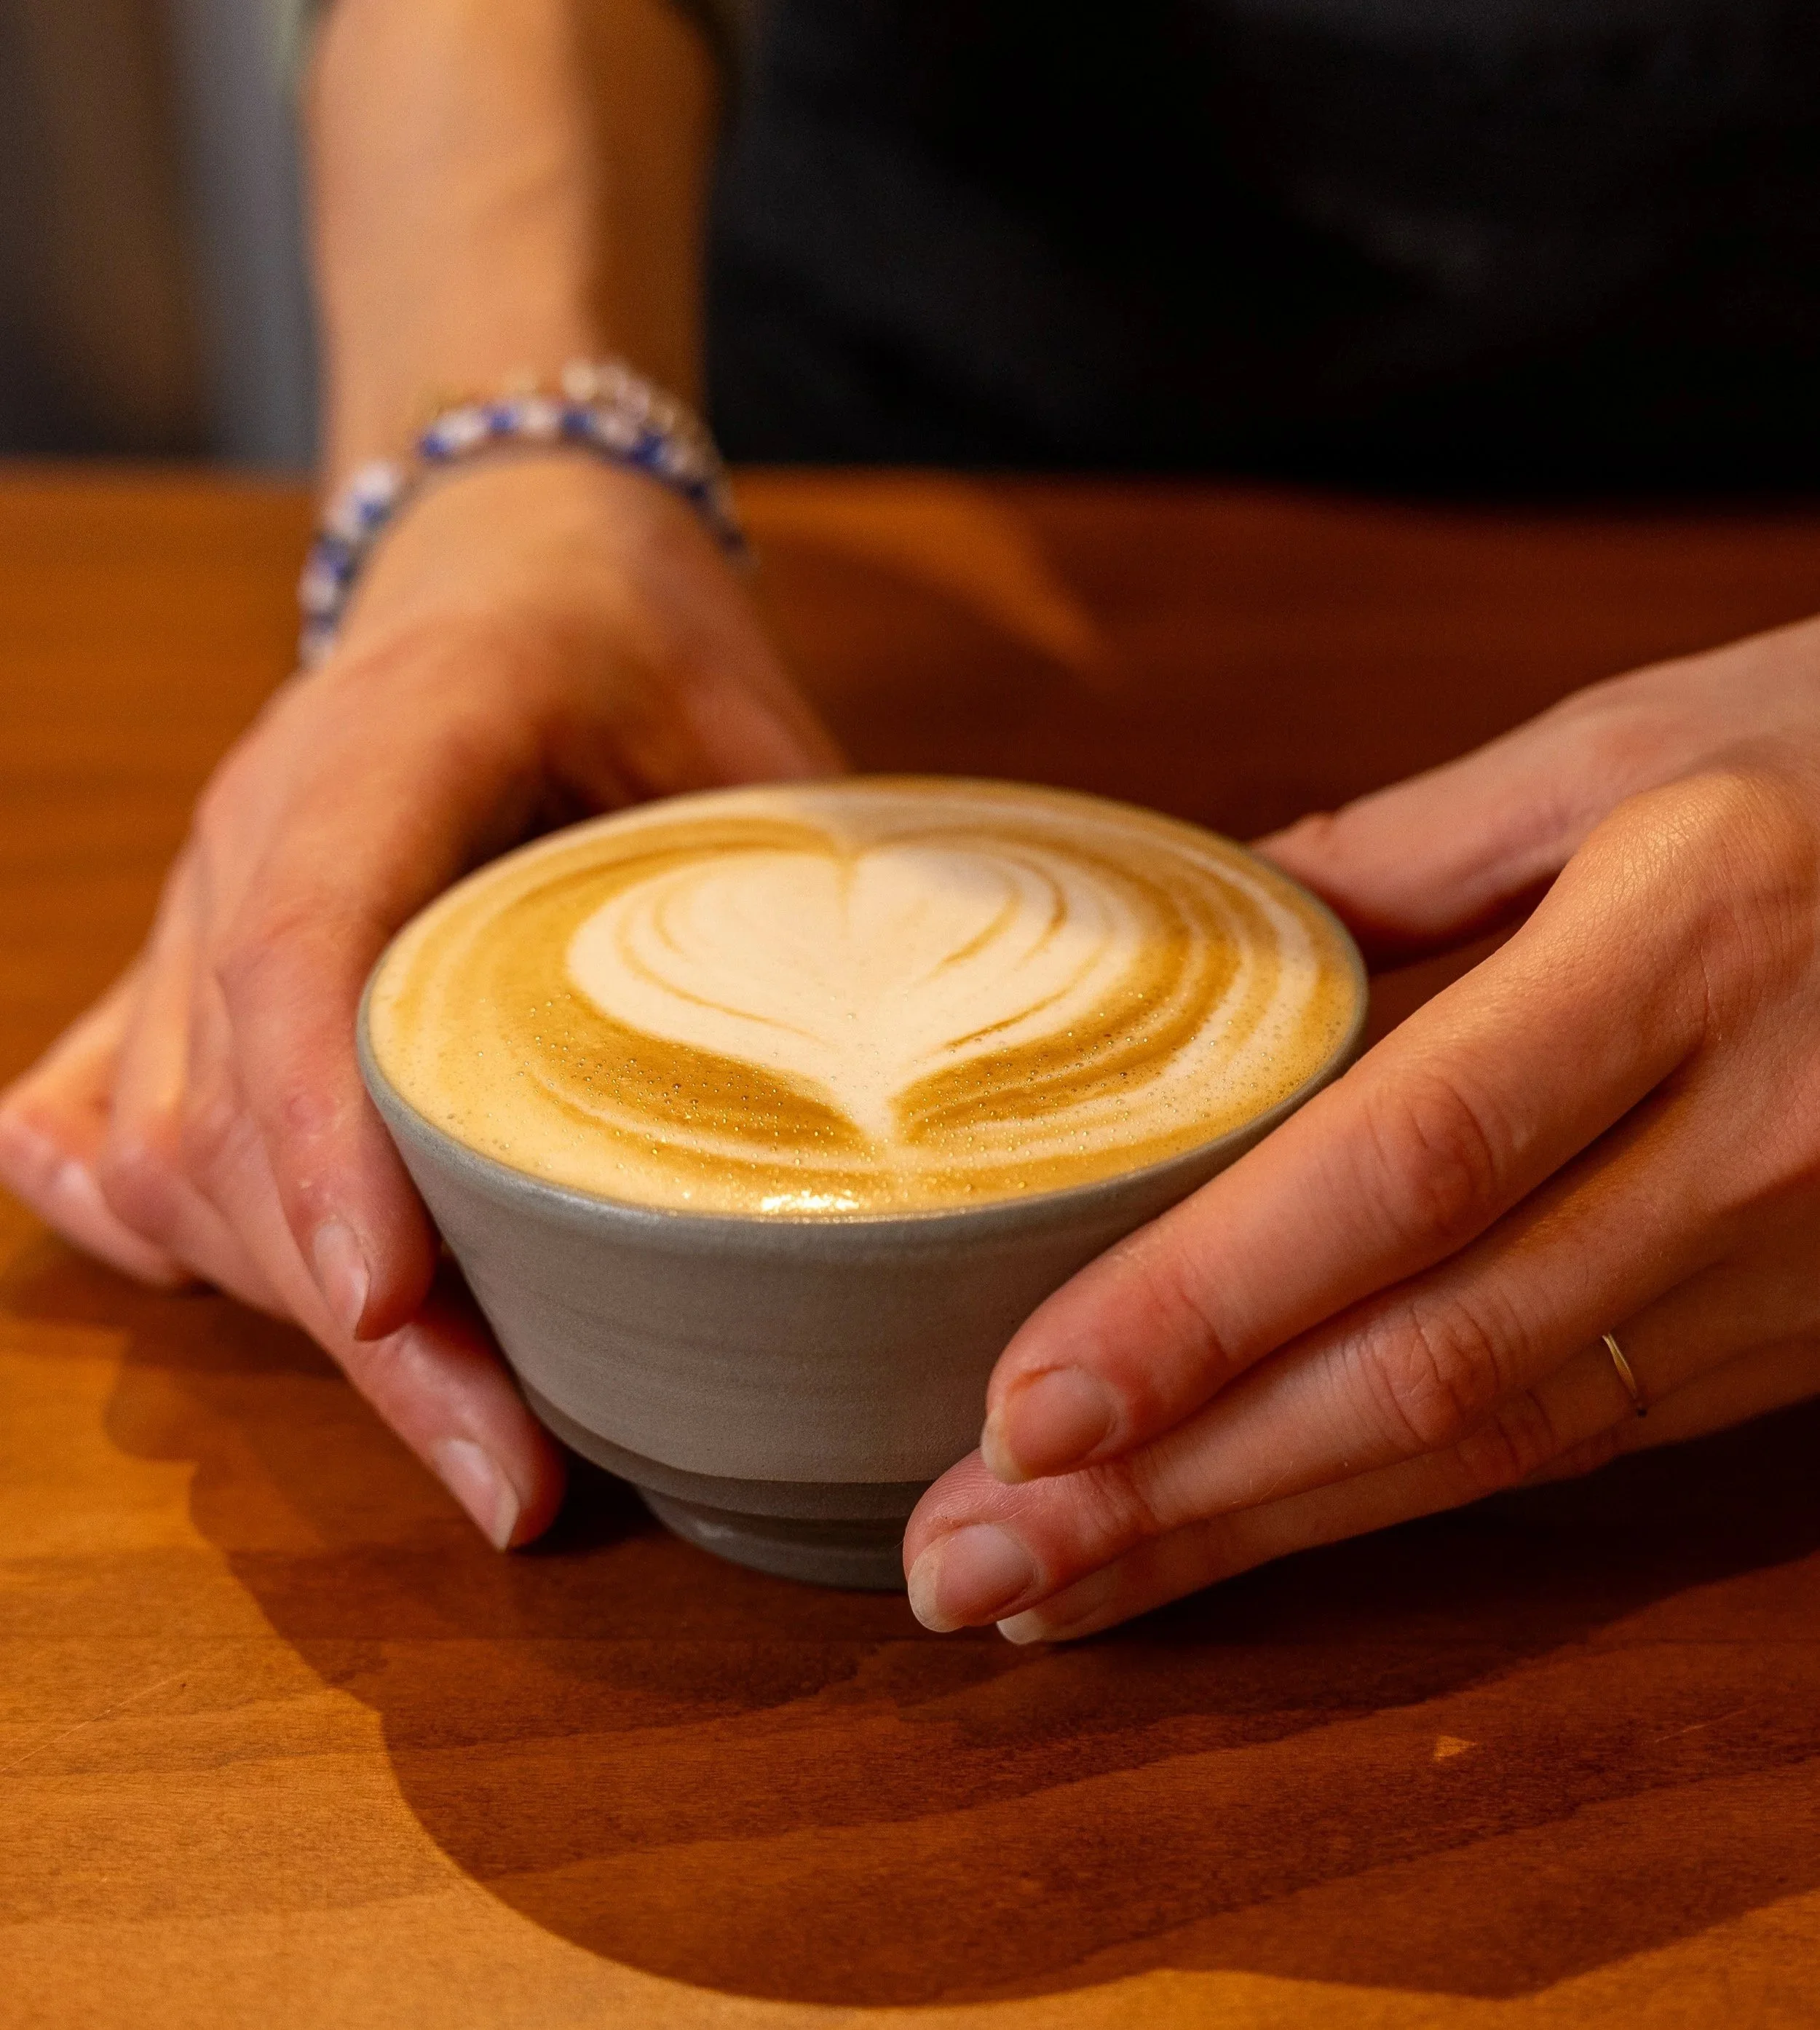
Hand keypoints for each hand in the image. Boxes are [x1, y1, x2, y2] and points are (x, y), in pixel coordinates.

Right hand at [0, 455, 839, 1546]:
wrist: (504, 554)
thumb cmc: (635, 636)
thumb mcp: (746, 721)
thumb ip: (803, 873)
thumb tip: (907, 1086)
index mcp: (390, 740)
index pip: (302, 947)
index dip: (333, 1138)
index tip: (397, 1305)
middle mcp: (254, 830)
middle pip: (232, 1106)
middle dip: (357, 1319)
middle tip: (510, 1478)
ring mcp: (205, 902)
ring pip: (174, 1148)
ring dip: (294, 1311)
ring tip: (462, 1436)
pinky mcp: (197, 964)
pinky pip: (128, 1123)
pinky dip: (182, 1236)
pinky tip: (268, 1308)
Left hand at [904, 615, 1819, 1638]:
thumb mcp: (1624, 747)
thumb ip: (1398, 855)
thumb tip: (1191, 943)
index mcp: (1683, 943)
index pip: (1405, 1163)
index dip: (1208, 1304)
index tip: (1023, 1408)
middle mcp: (1745, 1138)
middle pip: (1427, 1360)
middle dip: (1182, 1486)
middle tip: (967, 1562)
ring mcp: (1789, 1266)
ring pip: (1491, 1442)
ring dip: (1254, 1531)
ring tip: (1053, 1585)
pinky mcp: (1789, 1339)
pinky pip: (1569, 1439)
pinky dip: (1384, 1503)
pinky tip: (1239, 1528)